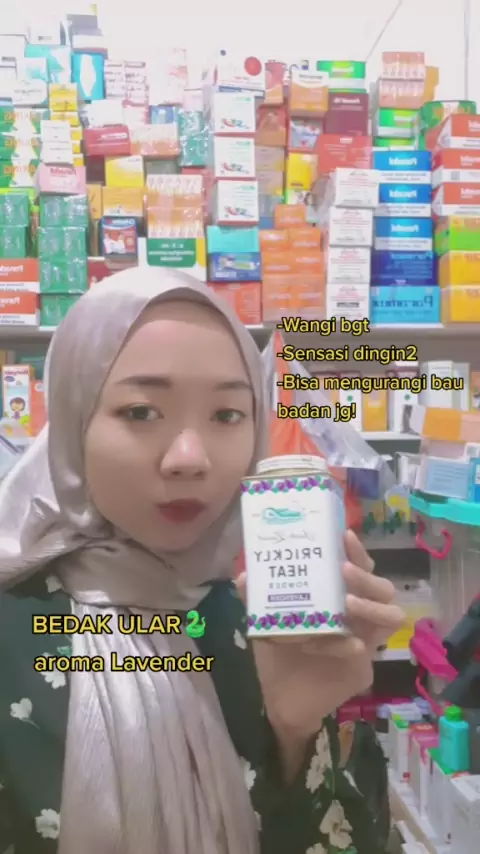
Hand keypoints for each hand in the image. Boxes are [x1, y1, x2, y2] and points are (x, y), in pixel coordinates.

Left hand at [237, 531, 404, 755]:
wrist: (280, 701)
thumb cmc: (280, 655)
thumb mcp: (266, 621)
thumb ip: (257, 597)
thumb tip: (245, 574)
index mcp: (340, 597)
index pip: (360, 567)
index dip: (357, 551)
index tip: (344, 535)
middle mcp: (358, 616)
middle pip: (384, 588)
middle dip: (367, 576)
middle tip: (344, 571)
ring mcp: (366, 642)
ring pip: (392, 616)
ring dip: (372, 606)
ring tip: (347, 603)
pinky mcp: (362, 669)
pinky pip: (366, 650)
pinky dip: (344, 644)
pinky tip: (318, 644)